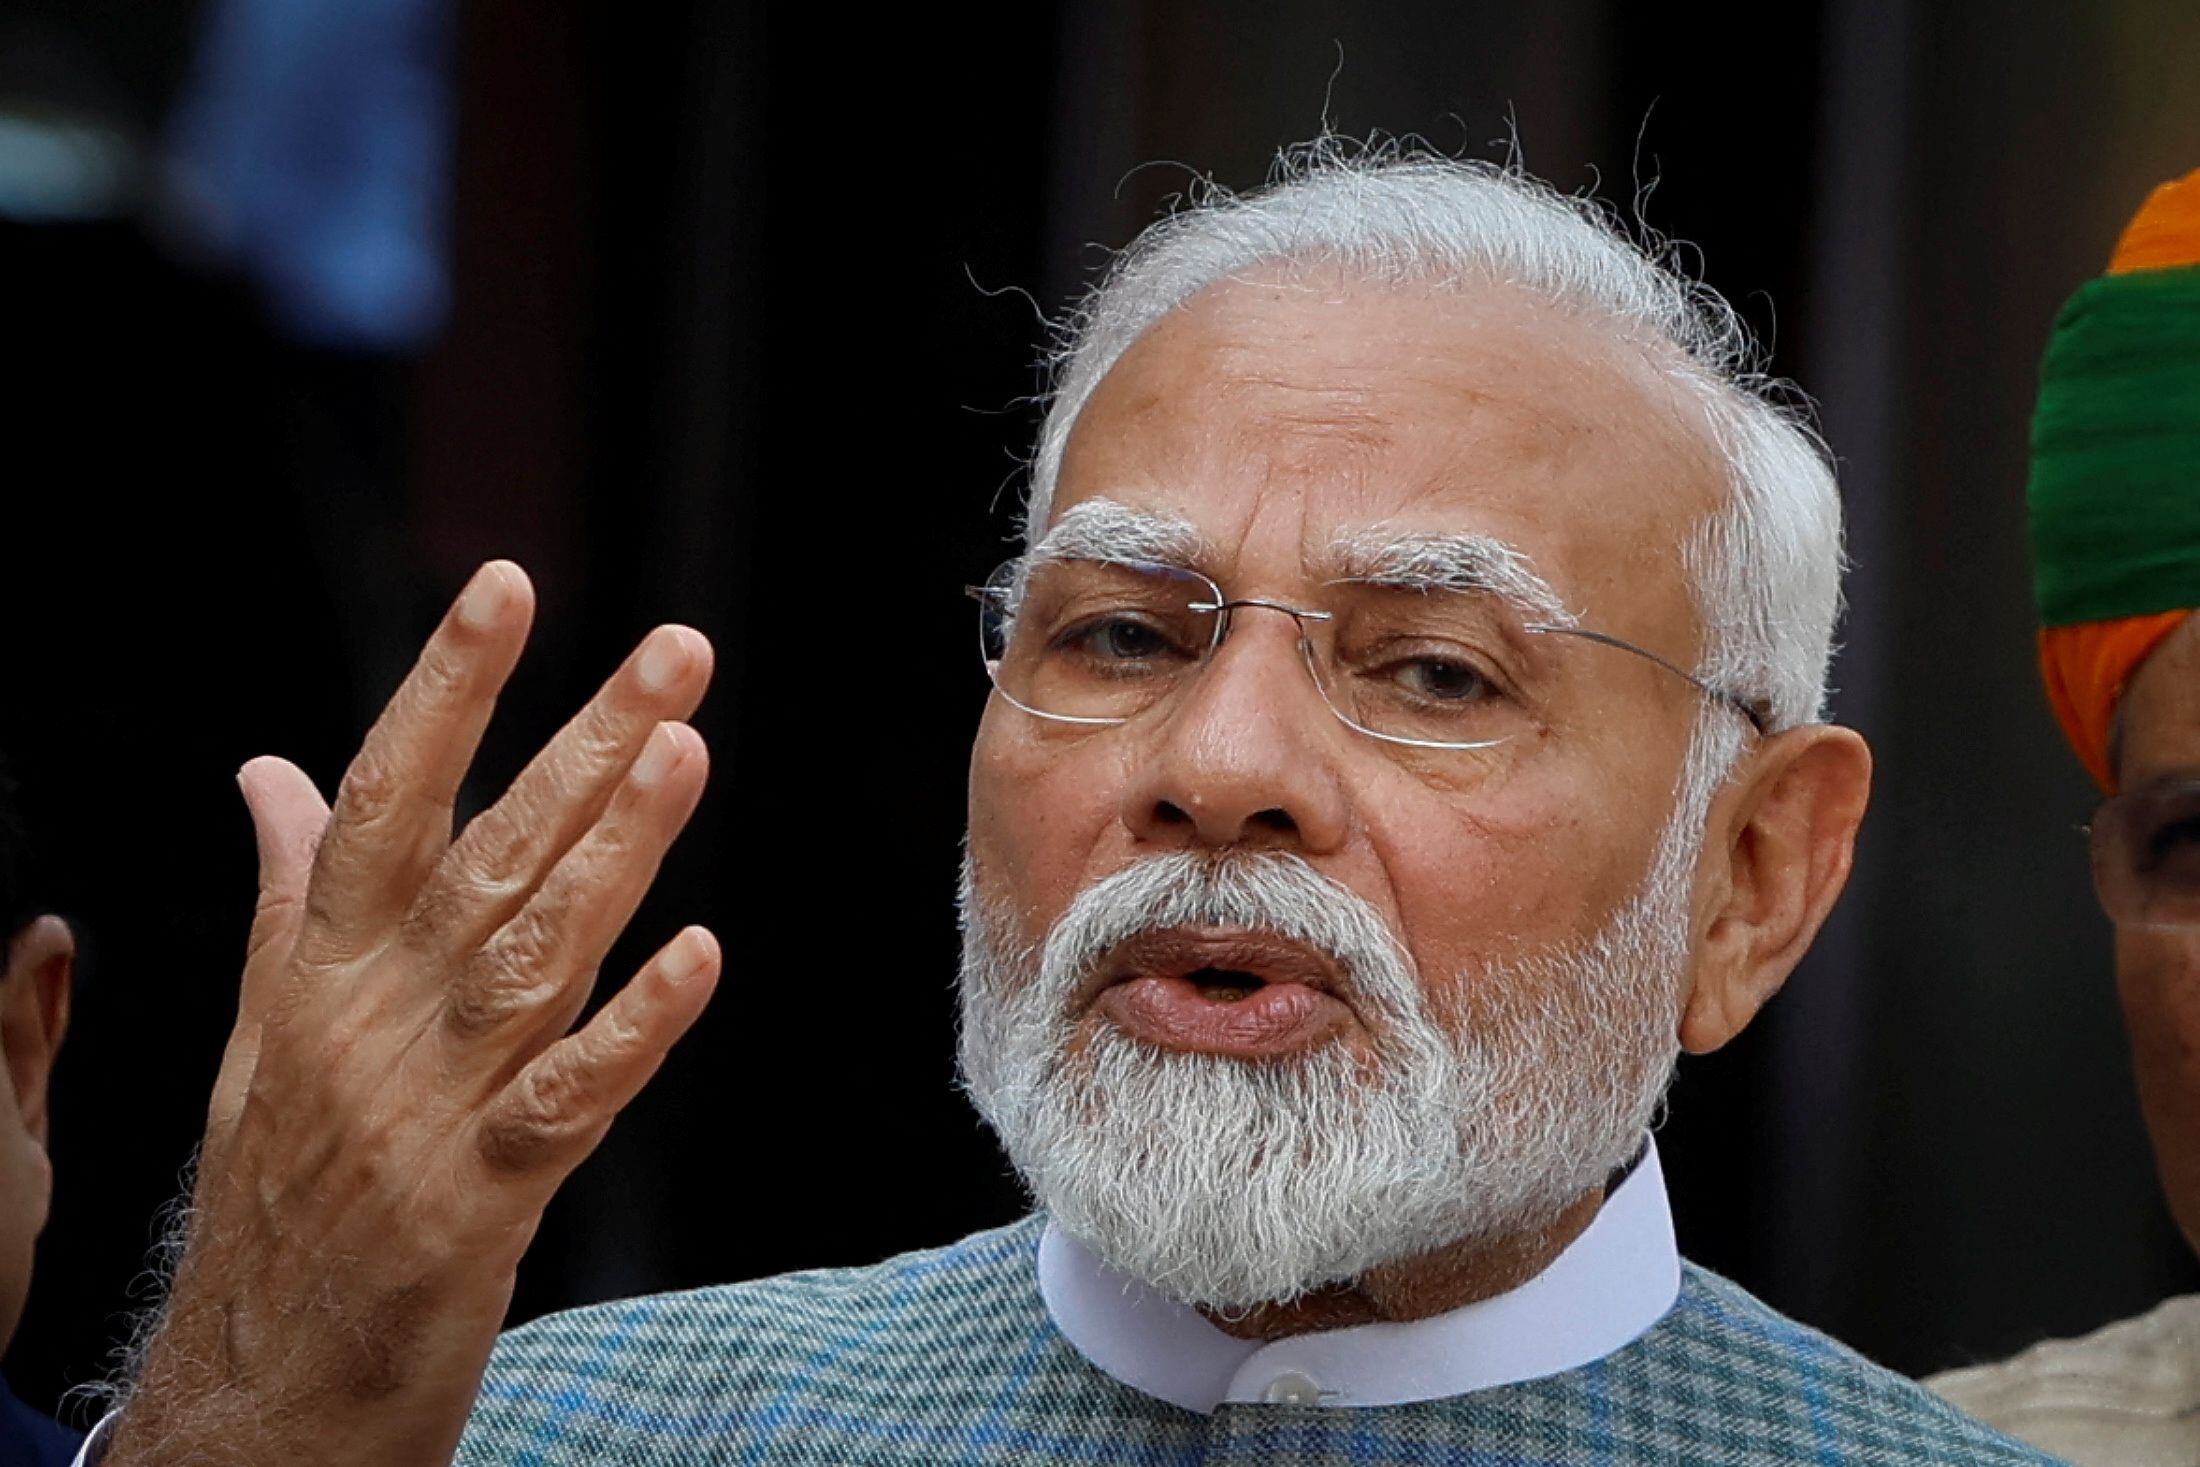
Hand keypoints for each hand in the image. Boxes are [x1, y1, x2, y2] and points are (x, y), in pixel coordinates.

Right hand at [105, 562, 719, 1465]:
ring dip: (616, 852)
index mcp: (319, 968)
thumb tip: (272, 771)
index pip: (383, 797)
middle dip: (586, 742)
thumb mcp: (266, 1032)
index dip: (444, 686)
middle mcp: (370, 1019)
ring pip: (533, 957)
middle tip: (679, 650)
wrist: (255, 1383)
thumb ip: (291, 897)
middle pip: (488, 855)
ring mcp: (425, 1111)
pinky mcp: (480, 1204)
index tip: (505, 584)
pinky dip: (635, 1027)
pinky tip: (699, 953)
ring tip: (686, 754)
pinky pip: (568, 1101)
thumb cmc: (279, 1191)